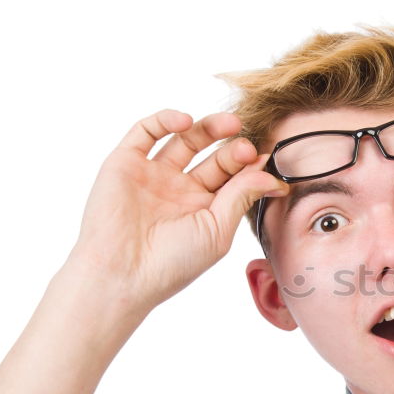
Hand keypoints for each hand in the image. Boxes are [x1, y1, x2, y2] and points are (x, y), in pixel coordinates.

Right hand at [66, 109, 289, 311]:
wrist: (120, 274)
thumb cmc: (172, 262)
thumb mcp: (217, 230)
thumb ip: (241, 197)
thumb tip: (272, 176)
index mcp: (204, 208)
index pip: (233, 177)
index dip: (249, 166)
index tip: (263, 159)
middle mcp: (179, 189)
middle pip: (213, 156)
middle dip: (232, 148)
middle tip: (246, 145)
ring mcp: (153, 174)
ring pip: (184, 139)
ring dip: (208, 127)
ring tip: (231, 124)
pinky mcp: (125, 163)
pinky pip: (145, 131)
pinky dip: (165, 119)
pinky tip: (186, 121)